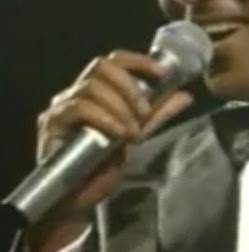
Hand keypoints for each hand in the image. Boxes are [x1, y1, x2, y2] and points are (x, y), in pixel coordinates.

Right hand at [36, 49, 192, 219]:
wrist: (80, 200)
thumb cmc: (105, 165)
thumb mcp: (139, 134)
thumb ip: (158, 113)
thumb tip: (186, 94)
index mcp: (99, 89)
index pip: (116, 59)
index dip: (139, 61)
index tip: (161, 73)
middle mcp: (78, 90)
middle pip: (102, 66)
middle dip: (129, 86)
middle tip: (145, 111)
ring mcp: (63, 104)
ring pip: (92, 86)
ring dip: (119, 106)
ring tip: (132, 131)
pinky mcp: (52, 121)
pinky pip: (79, 108)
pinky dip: (104, 118)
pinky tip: (118, 134)